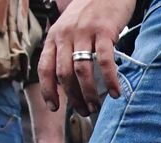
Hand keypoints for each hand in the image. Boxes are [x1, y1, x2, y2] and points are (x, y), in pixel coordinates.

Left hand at [39, 0, 135, 114]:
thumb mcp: (70, 28)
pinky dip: (110, 79)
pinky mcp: (104, 31)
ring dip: (88, 93)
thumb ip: (66, 48)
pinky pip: (105, 60)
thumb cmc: (91, 12)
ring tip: (96, 106)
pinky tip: (115, 93)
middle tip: (84, 111)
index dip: (48, 90)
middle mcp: (65, 35)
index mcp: (54, 36)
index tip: (55, 107)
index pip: (45, 68)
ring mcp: (84, 33)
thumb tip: (69, 79)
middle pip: (64, 74)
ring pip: (81, 70)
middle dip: (73, 98)